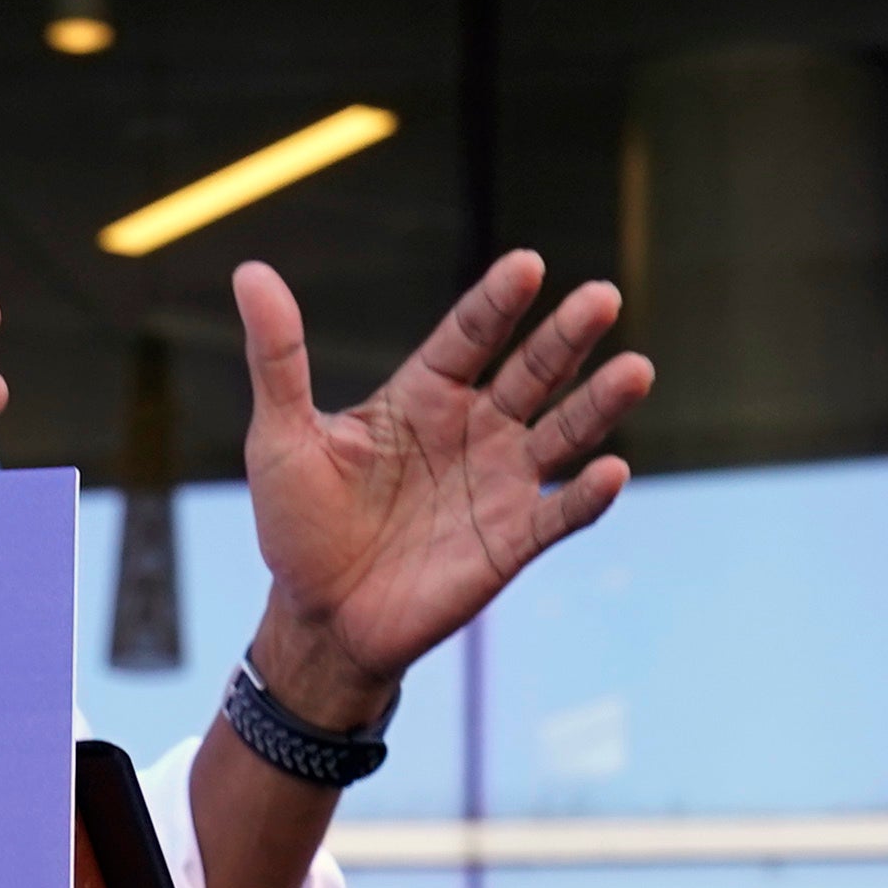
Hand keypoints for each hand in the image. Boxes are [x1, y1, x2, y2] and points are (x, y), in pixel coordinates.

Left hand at [226, 250, 650, 726]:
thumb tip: (251, 273)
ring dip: (599, 403)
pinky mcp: (511, 543)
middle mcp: (473, 429)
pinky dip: (587, 496)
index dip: (497, 302)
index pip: (469, 335)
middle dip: (566, 336)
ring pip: (562, 433)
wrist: (319, 620)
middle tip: (602, 297)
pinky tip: (613, 469)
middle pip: (531, 371)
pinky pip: (559, 514)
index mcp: (422, 395)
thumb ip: (278, 357)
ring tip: (637, 369)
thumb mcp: (280, 437)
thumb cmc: (297, 525)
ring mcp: (498, 484)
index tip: (527, 266)